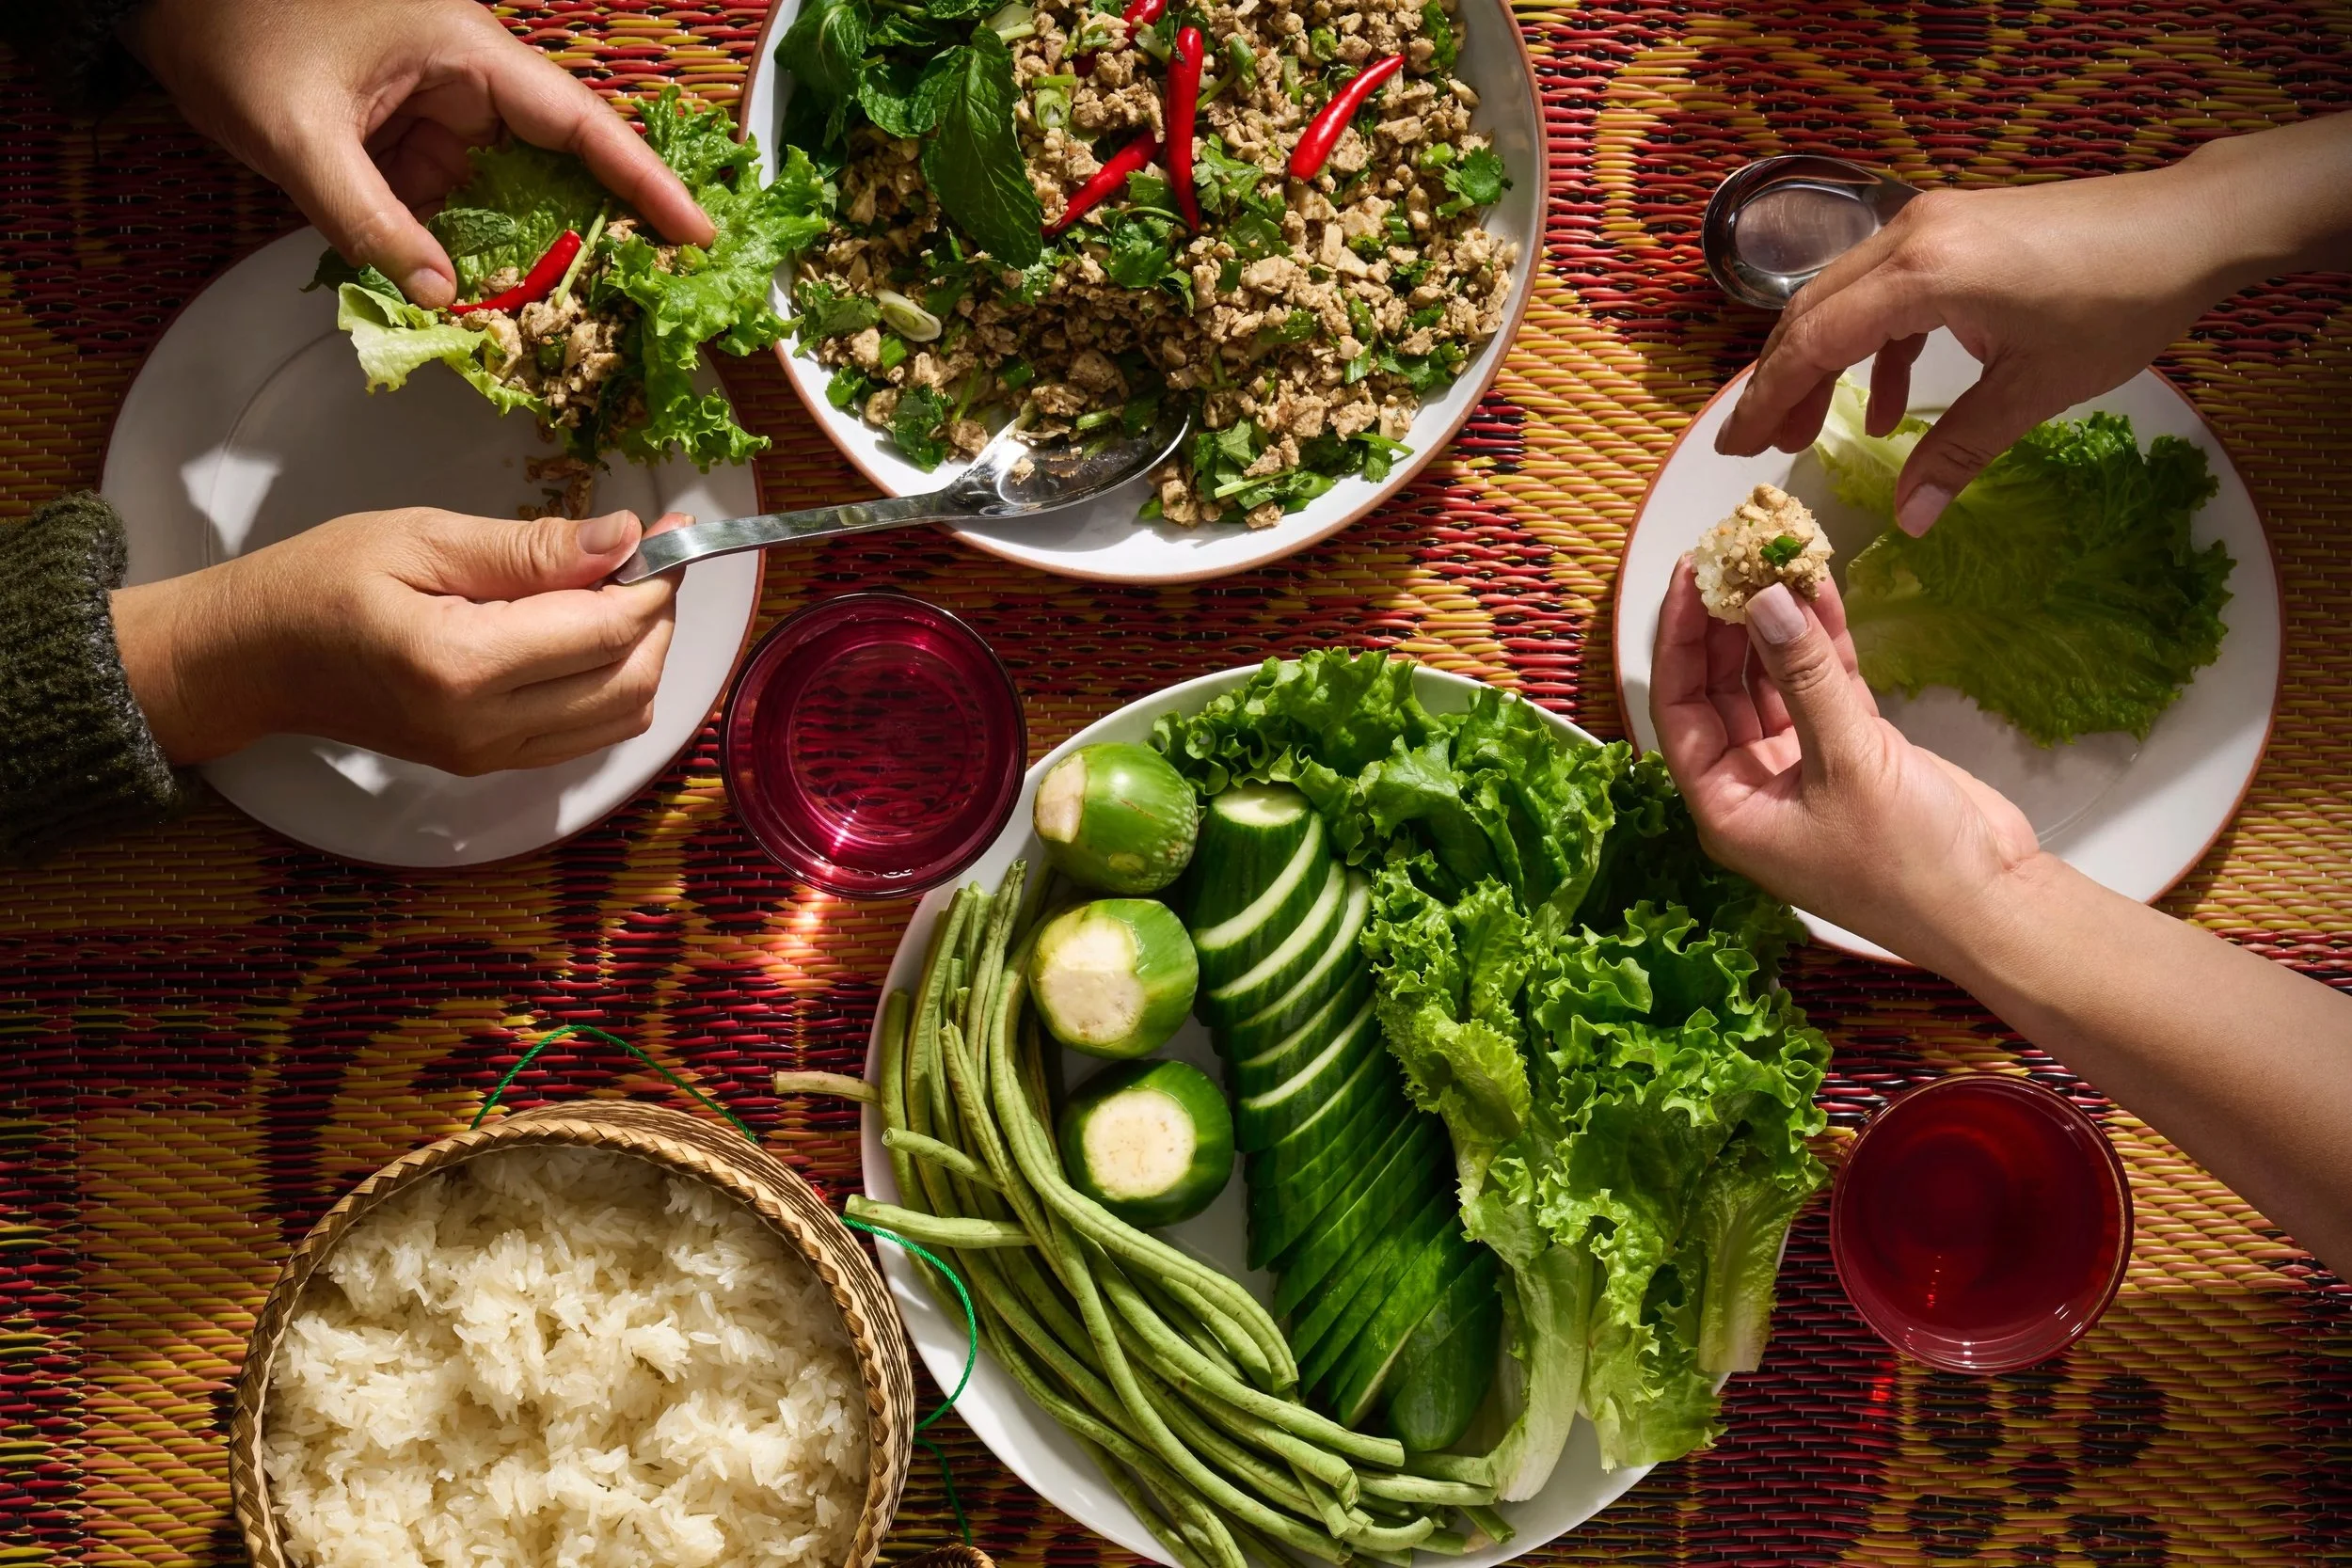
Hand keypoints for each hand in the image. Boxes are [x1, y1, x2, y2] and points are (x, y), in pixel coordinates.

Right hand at [112, 508, 688, 774]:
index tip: (672, 529)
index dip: (654, 578)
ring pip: (623, 715)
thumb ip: (530, 548)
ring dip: (643, 652)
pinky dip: (613, 683)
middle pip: (631, 680)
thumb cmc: (319, 583)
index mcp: (462, 666)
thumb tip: (624, 538)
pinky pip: (589, 733)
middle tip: (646, 557)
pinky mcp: (491, 764)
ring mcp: (490, 756)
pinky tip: (589, 634)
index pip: (606, 630)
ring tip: (617, 591)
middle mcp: (485, 728)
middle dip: (658, 615)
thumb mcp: (422, 539)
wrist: (253, 661)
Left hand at [132, 0, 715, 308]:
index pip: (580, 126)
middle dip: (600, 236)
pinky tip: (478, 305)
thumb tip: (441, 299)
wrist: (165, 3)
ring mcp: (441, 112)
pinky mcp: (410, 140)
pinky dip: (468, 256)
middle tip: (642, 302)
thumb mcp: (297, 135)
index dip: (647, 182)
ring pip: (510, 198)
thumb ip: (369, 223)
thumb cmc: (234, 30)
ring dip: (528, 260)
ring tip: (561, 322)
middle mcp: (469, 81)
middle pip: (562, 167)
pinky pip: (457, 206)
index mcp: (466, 54)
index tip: (698, 235)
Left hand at [1649, 561, 2038, 965]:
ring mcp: (1803, 767)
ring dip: (1776, 626)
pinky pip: (1822, 685)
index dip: (1679, 641)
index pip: (1679, 710)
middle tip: (1730, 557)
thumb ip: (1804, 677)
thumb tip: (1764, 601)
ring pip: (1773, 681)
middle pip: (1721, 690)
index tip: (1688, 576)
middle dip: (1726, 625)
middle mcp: (1754, 787)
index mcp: (1727, 808)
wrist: (1993, 905)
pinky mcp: (1853, 750)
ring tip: (1773, 559)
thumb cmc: (1907, 863)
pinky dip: (1821, 641)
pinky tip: (1818, 588)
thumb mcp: (1848, 761)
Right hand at [1714, 171, 2227, 536]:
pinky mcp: (1953, 229)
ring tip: (1811, 430)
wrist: (2190, 226)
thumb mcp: (2033, 389)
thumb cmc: (2119, 301)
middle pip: (1810, 313)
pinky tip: (1892, 406)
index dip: (1769, 399)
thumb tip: (1908, 524)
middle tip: (1758, 447)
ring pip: (1841, 298)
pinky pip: (1883, 290)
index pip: (1814, 341)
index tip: (1739, 447)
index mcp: (1923, 275)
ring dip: (1821, 364)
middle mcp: (1911, 237)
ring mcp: (1930, 226)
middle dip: (1780, 383)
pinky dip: (1873, 346)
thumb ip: (1958, 451)